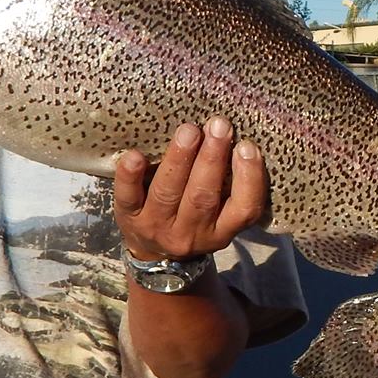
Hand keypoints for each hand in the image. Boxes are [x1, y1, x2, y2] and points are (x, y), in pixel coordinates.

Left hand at [114, 118, 267, 267]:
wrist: (154, 251)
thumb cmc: (194, 219)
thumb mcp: (219, 215)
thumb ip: (229, 185)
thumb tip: (233, 135)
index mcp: (221, 231)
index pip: (244, 209)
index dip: (248, 178)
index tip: (247, 146)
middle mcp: (191, 234)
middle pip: (202, 197)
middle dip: (212, 159)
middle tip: (218, 126)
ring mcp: (157, 227)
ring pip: (168, 193)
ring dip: (179, 160)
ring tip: (189, 131)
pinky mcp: (129, 218)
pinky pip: (128, 197)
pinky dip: (130, 176)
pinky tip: (135, 155)